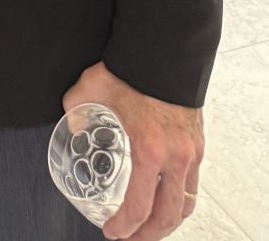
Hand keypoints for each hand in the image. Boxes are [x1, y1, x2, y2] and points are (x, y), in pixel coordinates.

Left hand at [63, 62, 203, 239]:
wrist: (166, 47)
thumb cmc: (132, 68)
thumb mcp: (92, 88)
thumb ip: (76, 110)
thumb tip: (71, 123)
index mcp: (150, 150)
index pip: (140, 207)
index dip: (125, 227)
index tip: (113, 233)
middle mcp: (176, 158)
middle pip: (167, 216)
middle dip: (148, 236)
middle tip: (131, 239)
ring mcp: (191, 152)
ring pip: (185, 203)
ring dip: (168, 222)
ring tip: (150, 228)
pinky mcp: (198, 143)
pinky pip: (192, 183)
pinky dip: (180, 199)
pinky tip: (166, 198)